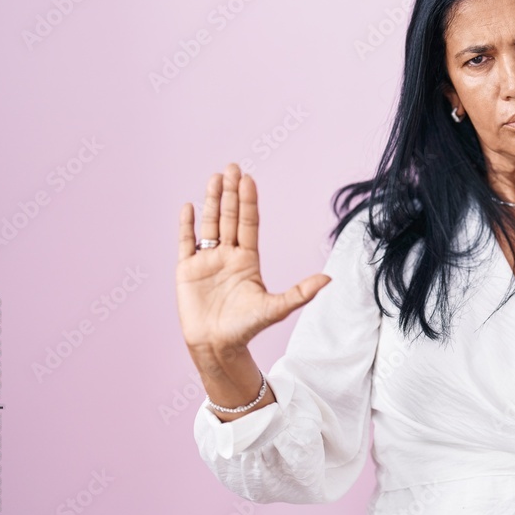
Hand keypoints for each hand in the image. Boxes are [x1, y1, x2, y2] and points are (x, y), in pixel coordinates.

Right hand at [176, 163, 331, 368]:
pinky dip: (187, 225)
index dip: (248, 201)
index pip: (249, 223)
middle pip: (230, 217)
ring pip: (210, 224)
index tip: (249, 179)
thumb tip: (329, 279)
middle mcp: (228, 256)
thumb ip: (300, 292)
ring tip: (214, 178)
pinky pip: (186, 243)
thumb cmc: (246, 328)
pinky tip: (189, 207)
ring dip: (212, 202)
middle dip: (231, 192)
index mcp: (248, 259)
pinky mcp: (187, 271)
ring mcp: (207, 262)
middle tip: (232, 167)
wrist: (217, 347)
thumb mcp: (276, 308)